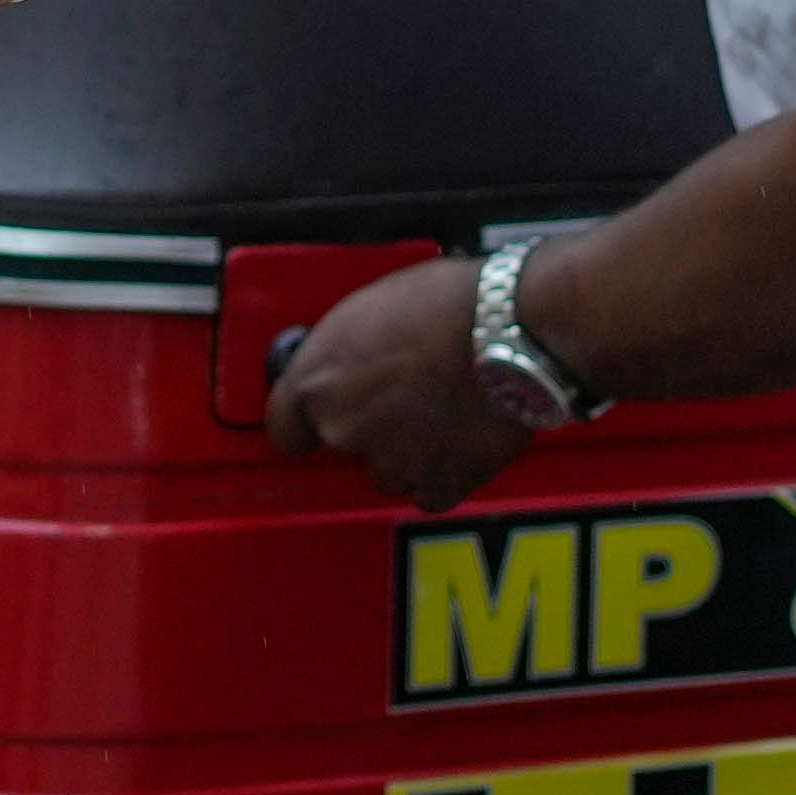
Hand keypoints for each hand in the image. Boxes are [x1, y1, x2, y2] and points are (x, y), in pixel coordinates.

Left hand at [262, 250, 541, 511]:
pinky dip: (445, 473)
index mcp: (316, 381)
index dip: (309, 419)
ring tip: (441, 408)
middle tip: (404, 393)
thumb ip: (348, 349)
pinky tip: (459, 439)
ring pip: (388, 470)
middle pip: (343, 444)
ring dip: (408, 449)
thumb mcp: (371, 307)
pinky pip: (431, 492)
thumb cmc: (447, 303)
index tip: (325, 413)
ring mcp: (390, 461)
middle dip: (370, 424)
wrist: (510, 328)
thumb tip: (352, 357)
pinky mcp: (439, 483)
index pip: (285, 427)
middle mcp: (343, 428)